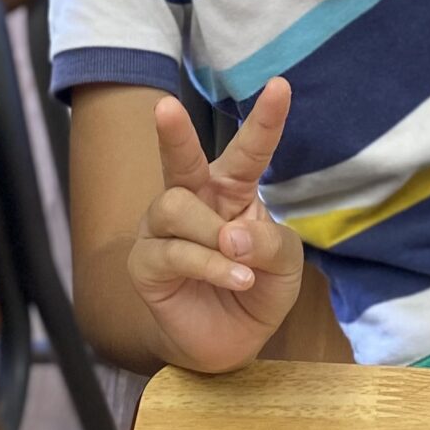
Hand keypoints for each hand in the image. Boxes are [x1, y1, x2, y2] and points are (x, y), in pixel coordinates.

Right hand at [129, 78, 305, 373]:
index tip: (281, 85)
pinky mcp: (145, 264)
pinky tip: (235, 278)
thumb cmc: (257, 291)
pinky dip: (209, 264)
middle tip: (166, 107)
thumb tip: (233, 234)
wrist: (228, 345)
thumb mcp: (284, 266)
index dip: (264, 121)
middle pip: (180, 161)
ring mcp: (162, 231)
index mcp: (231, 192)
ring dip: (213, 234)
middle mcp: (192, 202)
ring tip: (240, 263)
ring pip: (175, 206)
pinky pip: (172, 251)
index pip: (247, 153)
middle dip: (174, 133)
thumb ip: (270, 242)